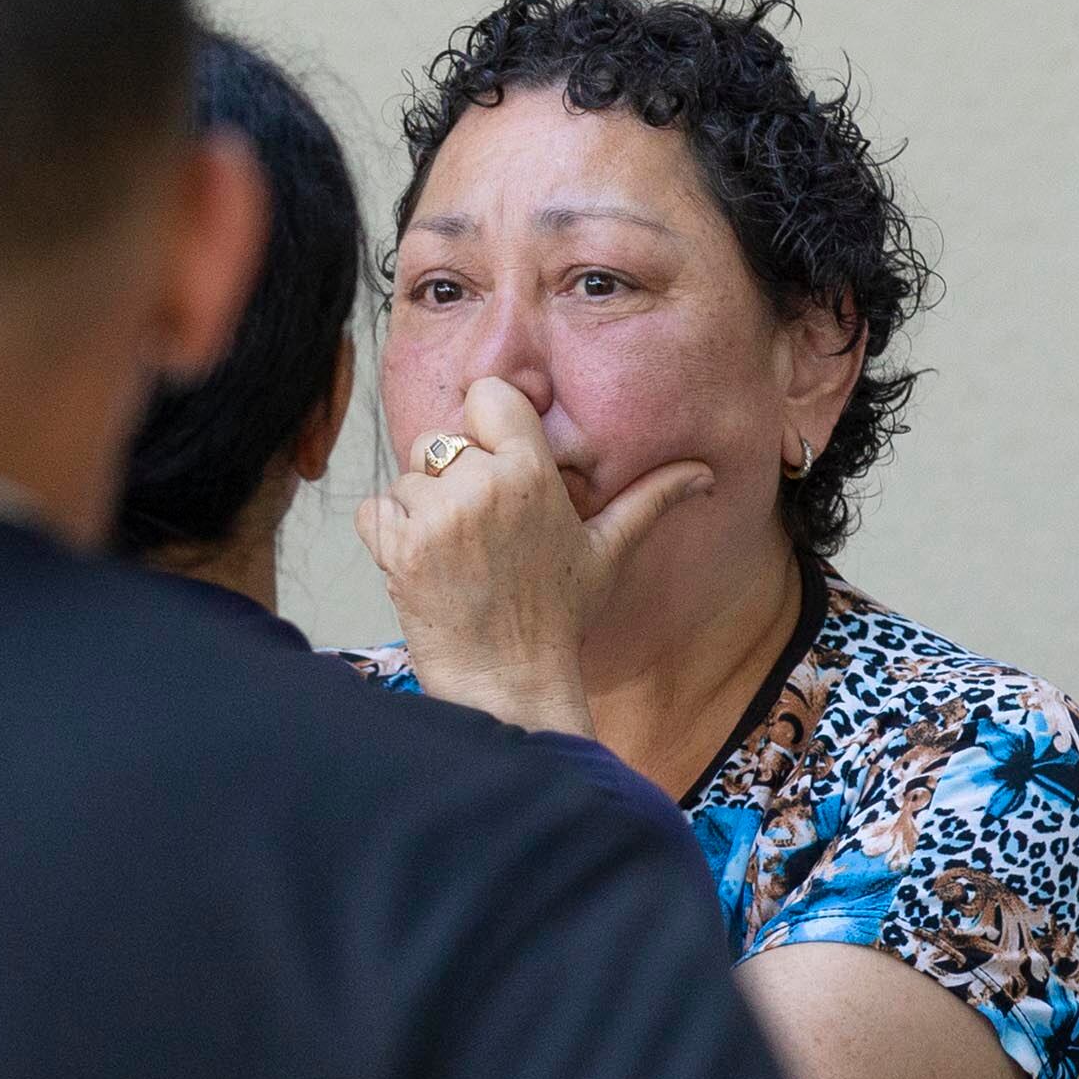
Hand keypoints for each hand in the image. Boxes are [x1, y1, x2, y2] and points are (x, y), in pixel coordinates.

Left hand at [361, 378, 713, 737]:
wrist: (508, 684)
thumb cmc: (558, 620)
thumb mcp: (609, 552)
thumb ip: (650, 500)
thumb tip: (704, 474)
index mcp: (532, 472)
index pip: (487, 395)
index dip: (486, 425)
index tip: (496, 464)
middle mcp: (481, 486)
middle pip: (440, 440)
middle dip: (450, 478)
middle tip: (480, 534)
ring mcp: (436, 517)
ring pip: (406, 479)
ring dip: (420, 513)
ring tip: (457, 558)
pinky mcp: (397, 548)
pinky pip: (374, 510)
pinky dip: (388, 536)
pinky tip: (425, 568)